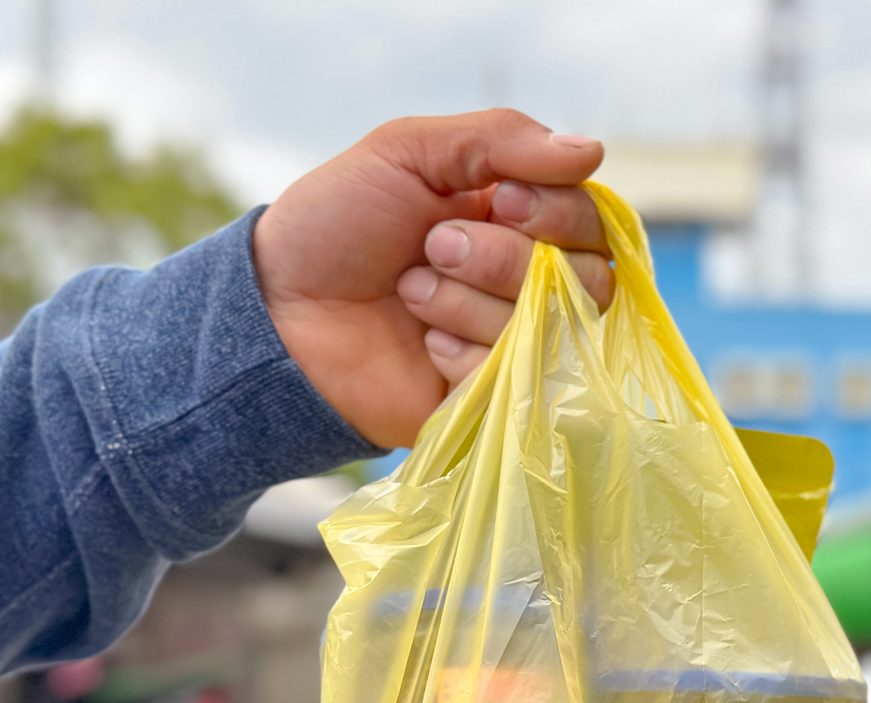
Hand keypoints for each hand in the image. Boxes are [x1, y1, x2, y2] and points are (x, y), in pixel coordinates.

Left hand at [252, 109, 612, 448]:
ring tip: (410, 293)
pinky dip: (461, 352)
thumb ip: (498, 139)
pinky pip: (516, 375)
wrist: (277, 312)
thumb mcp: (408, 151)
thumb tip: (593, 151)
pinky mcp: (494, 396)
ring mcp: (516, 343)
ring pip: (550, 328)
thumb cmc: (337, 225)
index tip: (499, 200)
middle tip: (434, 247)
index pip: (592, 220)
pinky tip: (424, 344)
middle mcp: (532, 282)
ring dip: (468, 302)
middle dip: (505, 258)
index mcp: (520, 220)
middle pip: (587, 277)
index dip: (557, 213)